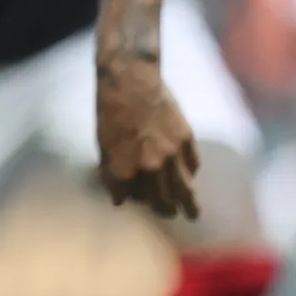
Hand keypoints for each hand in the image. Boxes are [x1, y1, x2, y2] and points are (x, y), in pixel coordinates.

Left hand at [95, 58, 200, 219]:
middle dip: (165, 210)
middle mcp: (150, 168)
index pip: (130, 198)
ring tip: (193, 214)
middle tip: (170, 214)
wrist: (131, 81)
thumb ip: (112, 174)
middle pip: (162, 200)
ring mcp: (171, 154)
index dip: (129, 198)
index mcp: (123, 171)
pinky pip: (193, 164)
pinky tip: (191, 177)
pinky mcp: (186, 139)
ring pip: (183, 188)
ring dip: (188, 204)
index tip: (132, 199)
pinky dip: (191, 172)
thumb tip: (121, 200)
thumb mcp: (103, 146)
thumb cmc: (110, 112)